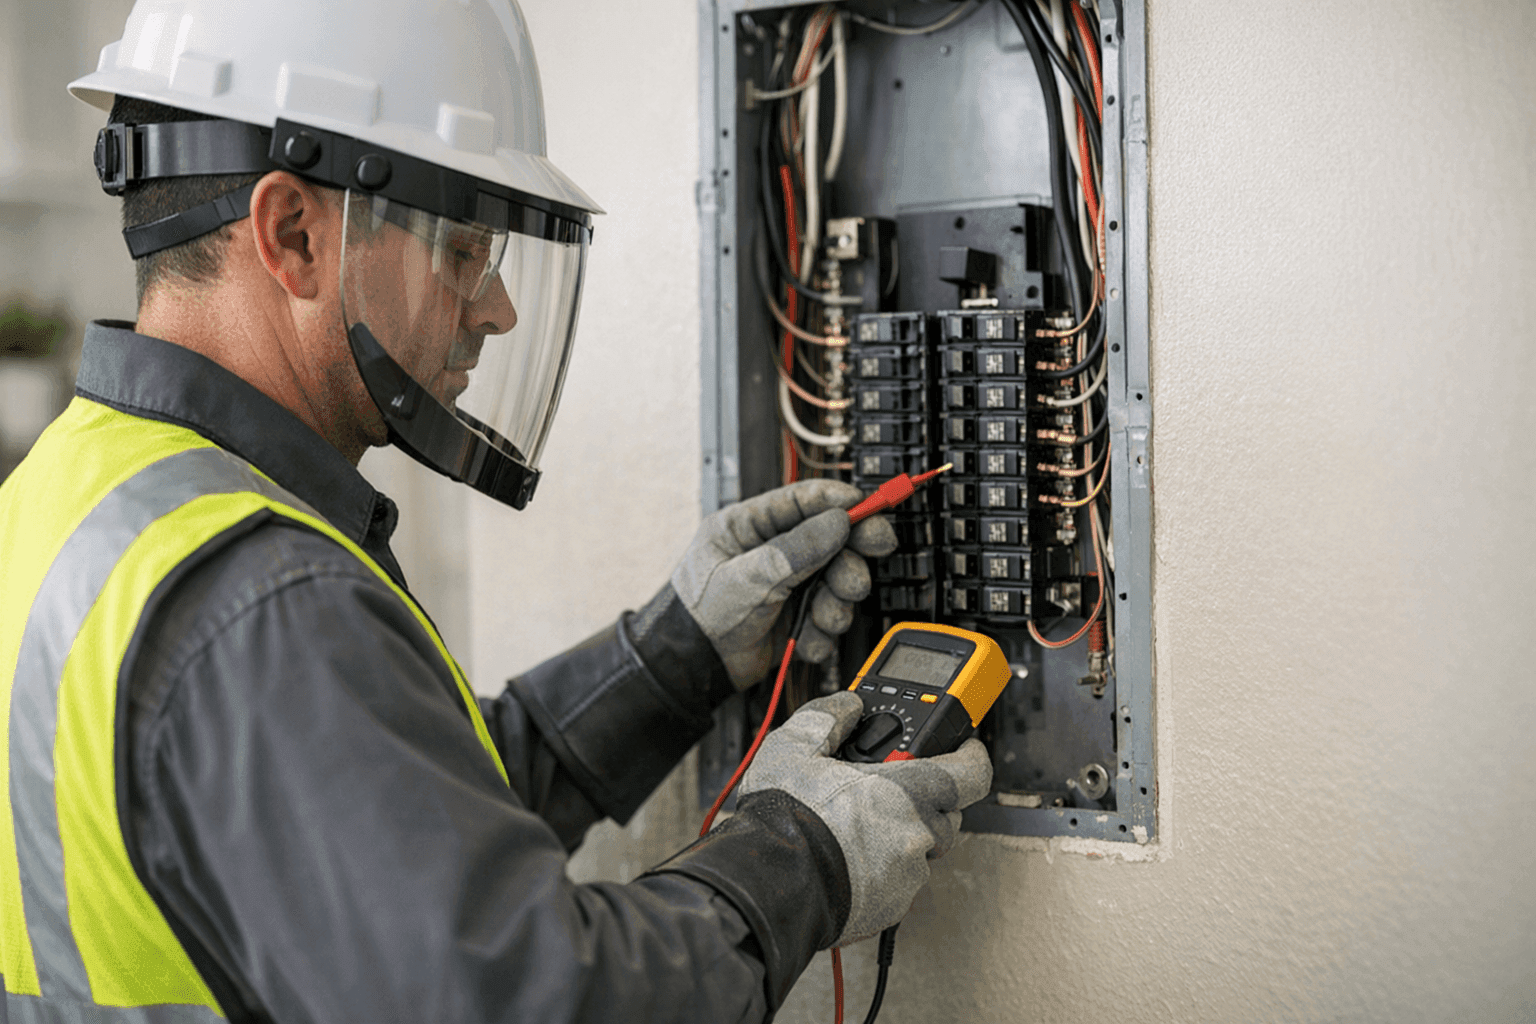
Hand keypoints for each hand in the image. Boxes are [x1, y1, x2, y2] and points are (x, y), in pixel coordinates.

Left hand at [672, 480, 896, 689]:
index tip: (869, 505)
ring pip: (834, 582)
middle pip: (830, 540)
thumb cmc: (698, 616)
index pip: (802, 501)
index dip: (839, 501)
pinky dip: (821, 632)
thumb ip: (797, 549)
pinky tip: (804, 638)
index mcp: (749, 527)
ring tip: (825, 614)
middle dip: (851, 554)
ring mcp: (785, 586)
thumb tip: (838, 521)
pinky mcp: (794, 618)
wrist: (691, 670)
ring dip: (836, 600)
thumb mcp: (748, 576)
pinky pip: (826, 618)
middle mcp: (772, 553)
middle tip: (870, 555)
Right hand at [735, 693, 992, 946]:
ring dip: (903, 835)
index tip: (965, 749)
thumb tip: (848, 706)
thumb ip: (829, 716)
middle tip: (890, 790)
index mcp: (907, 791)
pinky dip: (884, 868)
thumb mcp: (794, 746)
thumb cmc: (785, 820)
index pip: (973, 773)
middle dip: (925, 799)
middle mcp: (917, 835)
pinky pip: (901, 882)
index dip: (972, 756)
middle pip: (947, 813)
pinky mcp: (891, 908)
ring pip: (922, 849)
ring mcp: (906, 877)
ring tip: (860, 825)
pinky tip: (850, 856)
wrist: (767, 884)